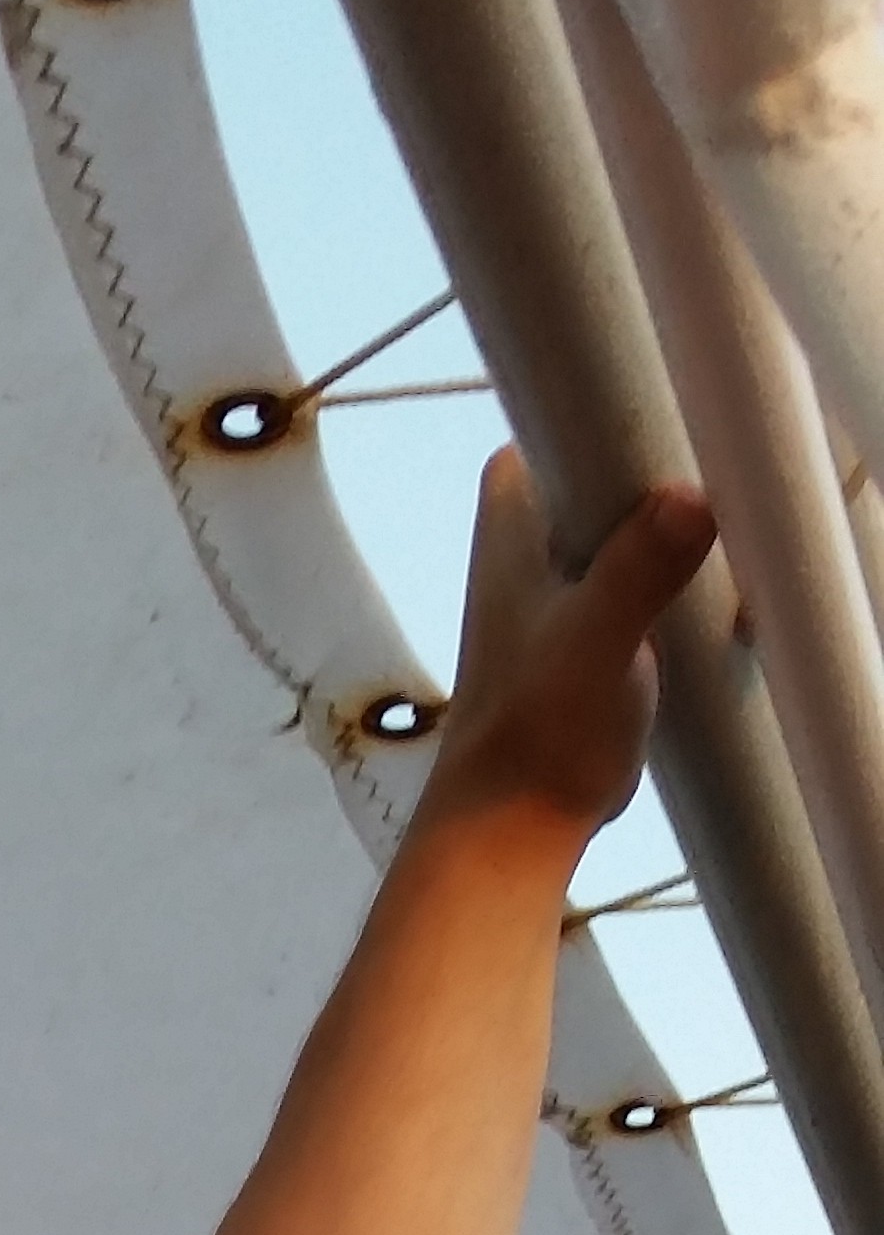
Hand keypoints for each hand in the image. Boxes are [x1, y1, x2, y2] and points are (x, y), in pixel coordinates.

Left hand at [413, 451, 712, 848]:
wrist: (514, 823)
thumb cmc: (535, 737)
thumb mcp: (595, 644)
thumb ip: (638, 570)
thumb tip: (690, 502)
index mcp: (516, 502)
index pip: (586, 411)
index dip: (647, 427)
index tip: (687, 479)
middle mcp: (536, 519)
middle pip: (632, 461)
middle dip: (685, 498)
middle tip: (715, 547)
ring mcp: (569, 567)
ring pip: (651, 517)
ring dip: (695, 548)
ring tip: (717, 604)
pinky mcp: (598, 613)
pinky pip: (659, 568)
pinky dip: (693, 588)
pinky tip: (720, 626)